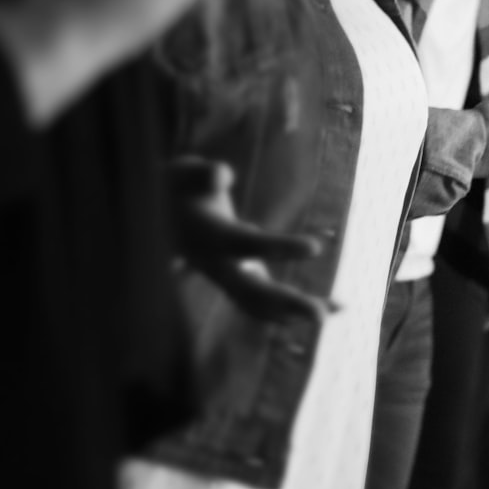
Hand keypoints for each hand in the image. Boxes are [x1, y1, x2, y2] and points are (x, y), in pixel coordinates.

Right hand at [170, 158, 338, 323]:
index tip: (315, 247)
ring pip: (260, 304)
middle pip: (252, 291)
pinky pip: (266, 301)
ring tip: (338, 308)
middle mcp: (216, 265)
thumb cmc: (175, 187)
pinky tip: (332, 305)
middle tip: (321, 316)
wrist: (150, 217)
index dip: (280, 246)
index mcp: (209, 236)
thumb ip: (203, 173)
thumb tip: (223, 174)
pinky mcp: (237, 278)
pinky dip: (295, 307)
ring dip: (296, 311)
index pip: (247, 245)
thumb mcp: (184, 173)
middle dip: (287, 303)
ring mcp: (225, 276)